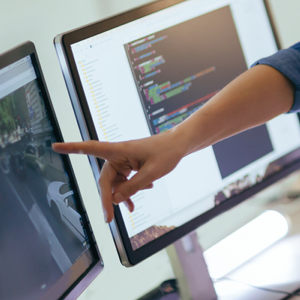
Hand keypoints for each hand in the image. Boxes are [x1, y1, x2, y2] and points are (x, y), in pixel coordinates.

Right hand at [52, 130, 186, 222]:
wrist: (179, 145)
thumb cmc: (167, 152)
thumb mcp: (152, 173)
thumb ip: (133, 186)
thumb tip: (115, 199)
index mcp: (120, 150)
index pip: (91, 148)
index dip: (72, 148)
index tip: (55, 146)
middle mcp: (118, 155)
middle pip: (105, 180)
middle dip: (107, 199)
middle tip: (109, 219)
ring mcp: (123, 161)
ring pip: (115, 184)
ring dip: (123, 196)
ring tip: (131, 209)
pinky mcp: (129, 166)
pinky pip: (124, 182)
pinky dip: (130, 191)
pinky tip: (136, 201)